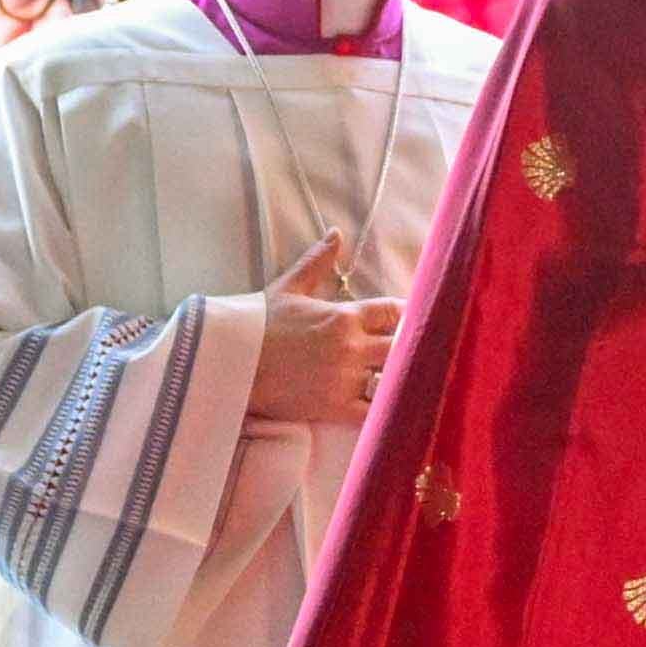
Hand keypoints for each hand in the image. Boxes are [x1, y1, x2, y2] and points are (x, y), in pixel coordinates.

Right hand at [243, 221, 399, 431]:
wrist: (231, 362)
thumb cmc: (259, 325)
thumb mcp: (289, 287)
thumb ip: (317, 261)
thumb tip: (336, 234)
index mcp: (345, 316)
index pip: (395, 312)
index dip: (408, 316)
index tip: (413, 319)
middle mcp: (351, 347)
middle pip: (403, 346)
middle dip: (410, 347)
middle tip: (415, 349)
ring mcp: (345, 379)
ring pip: (394, 379)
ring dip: (400, 378)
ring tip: (406, 378)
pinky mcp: (334, 407)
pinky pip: (374, 411)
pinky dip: (385, 409)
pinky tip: (391, 406)